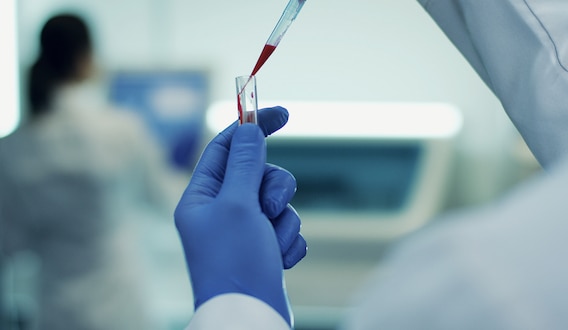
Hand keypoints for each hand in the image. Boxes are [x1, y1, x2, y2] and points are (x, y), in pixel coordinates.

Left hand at [175, 107, 306, 324]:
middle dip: (274, 189)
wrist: (249, 318)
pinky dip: (288, 242)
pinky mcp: (263, 249)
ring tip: (272, 246)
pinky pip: (287, 228)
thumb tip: (249, 126)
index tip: (282, 113)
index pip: (226, 147)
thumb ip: (244, 162)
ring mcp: (243, 231)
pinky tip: (279, 262)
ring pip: (278, 202)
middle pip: (259, 174)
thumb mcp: (237, 204)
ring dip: (283, 222)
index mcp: (201, 197)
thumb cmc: (234, 262)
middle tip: (269, 210)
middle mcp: (220, 211)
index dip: (252, 127)